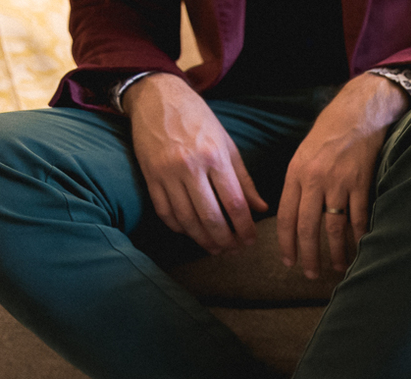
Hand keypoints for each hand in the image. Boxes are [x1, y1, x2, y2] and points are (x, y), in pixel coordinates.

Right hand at [123, 72, 267, 253]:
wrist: (157, 96)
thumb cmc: (198, 119)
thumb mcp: (227, 144)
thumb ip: (244, 179)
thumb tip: (261, 209)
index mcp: (215, 156)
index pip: (235, 203)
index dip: (244, 228)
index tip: (250, 241)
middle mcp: (190, 166)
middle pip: (211, 217)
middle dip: (225, 240)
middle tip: (234, 250)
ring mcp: (167, 173)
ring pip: (187, 220)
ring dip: (203, 239)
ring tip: (215, 248)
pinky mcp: (149, 176)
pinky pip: (165, 212)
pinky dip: (179, 227)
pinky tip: (192, 233)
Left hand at [276, 73, 410, 278]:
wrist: (359, 113)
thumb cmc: (329, 134)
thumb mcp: (303, 155)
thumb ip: (297, 184)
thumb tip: (293, 215)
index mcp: (296, 174)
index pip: (286, 216)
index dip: (286, 243)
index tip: (289, 261)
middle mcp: (315, 180)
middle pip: (308, 227)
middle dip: (308, 255)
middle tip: (310, 274)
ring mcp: (340, 183)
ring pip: (334, 227)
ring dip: (334, 252)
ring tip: (336, 268)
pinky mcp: (362, 183)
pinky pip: (359, 218)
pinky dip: (359, 237)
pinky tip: (359, 249)